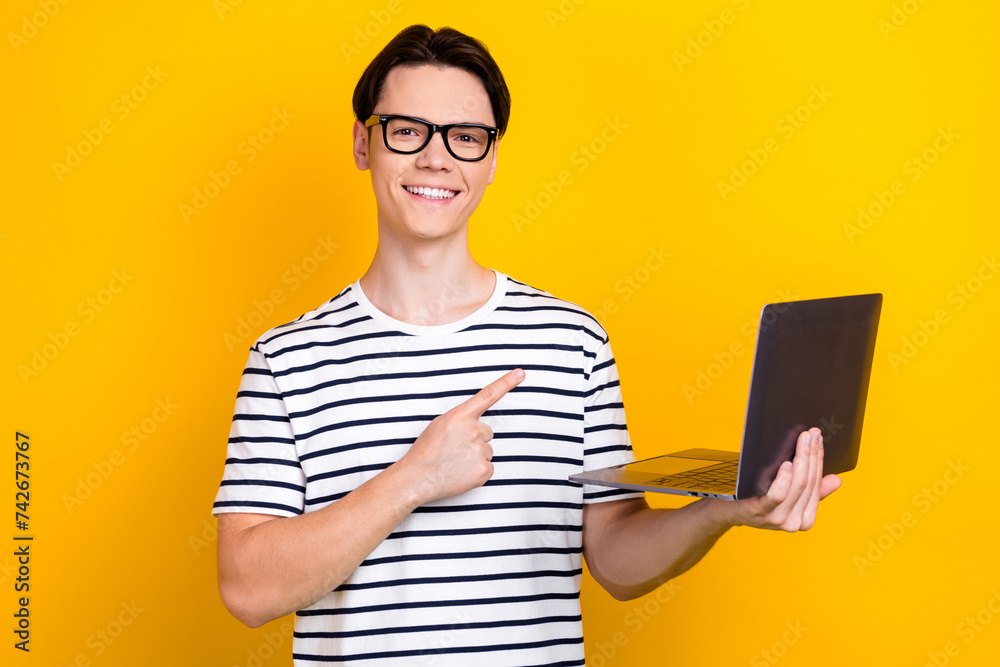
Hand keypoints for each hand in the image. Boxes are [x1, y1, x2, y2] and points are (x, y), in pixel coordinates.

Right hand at [401, 368, 524, 504]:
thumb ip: (460, 420)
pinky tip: (461, 473)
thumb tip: (473, 424)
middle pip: (486, 432)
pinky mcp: (484, 470)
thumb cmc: (426, 452)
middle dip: (475, 440)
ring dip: (475, 456)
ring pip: (487, 451)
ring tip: (455, 463)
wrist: (417, 479)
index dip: (506, 383)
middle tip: (455, 450)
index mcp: (460, 416)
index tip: (520, 373)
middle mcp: (473, 430)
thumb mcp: (439, 425)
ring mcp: (480, 451)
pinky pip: (488, 467)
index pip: (488, 395)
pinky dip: (477, 471)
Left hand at [730, 427, 842, 531]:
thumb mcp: (789, 496)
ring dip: (802, 460)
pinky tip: (786, 464)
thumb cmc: (759, 500)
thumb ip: (812, 490)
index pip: (817, 484)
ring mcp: (777, 519)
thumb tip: (836, 479)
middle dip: (811, 455)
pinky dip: (784, 479)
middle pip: (808, 482)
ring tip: (802, 442)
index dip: (819, 459)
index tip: (818, 439)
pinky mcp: (760, 512)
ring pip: (797, 486)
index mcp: (805, 519)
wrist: (729, 510)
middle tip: (811, 434)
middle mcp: (794, 522)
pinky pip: (777, 495)